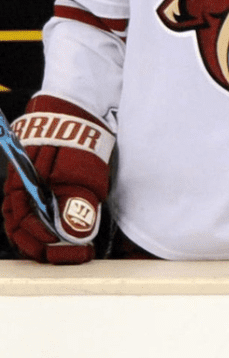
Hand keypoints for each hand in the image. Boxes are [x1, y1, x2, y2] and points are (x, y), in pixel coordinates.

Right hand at [2, 96, 113, 264]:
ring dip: (47, 236)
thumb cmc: (77, 133)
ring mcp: (27, 180)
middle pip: (22, 227)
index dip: (49, 245)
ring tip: (73, 248)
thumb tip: (75, 235)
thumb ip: (76, 204)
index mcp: (23, 187)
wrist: (77, 101)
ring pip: (26, 217)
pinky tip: (66, 228)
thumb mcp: (81, 171)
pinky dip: (49, 220)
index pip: (25, 227)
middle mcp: (19, 186)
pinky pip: (36, 204)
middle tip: (76, 256)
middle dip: (47, 246)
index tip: (74, 253)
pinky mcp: (39, 175)